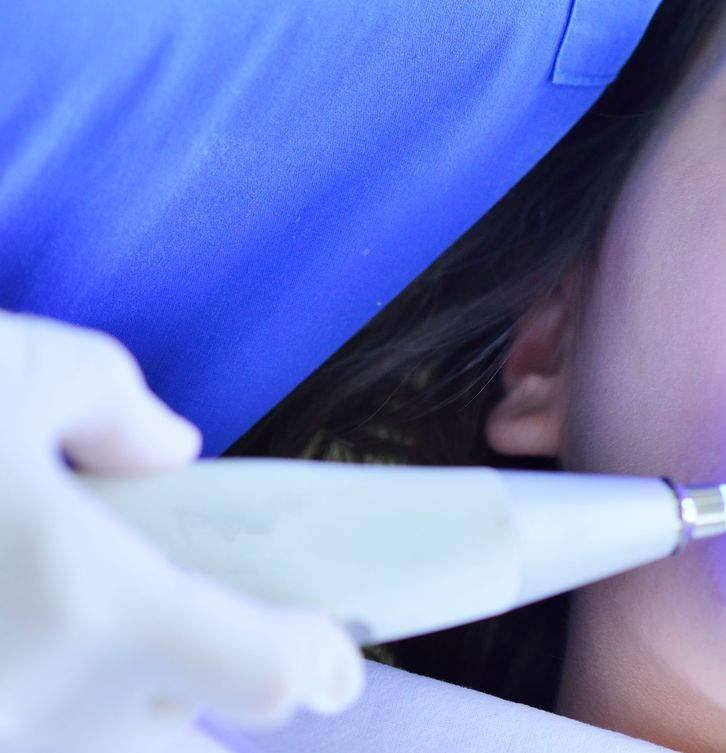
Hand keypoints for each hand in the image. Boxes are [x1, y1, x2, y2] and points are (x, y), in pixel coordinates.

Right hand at [0, 311, 363, 752]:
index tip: (336, 654)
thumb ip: (112, 404)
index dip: (314, 667)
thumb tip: (169, 449)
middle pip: (175, 733)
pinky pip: (25, 739)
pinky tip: (18, 639)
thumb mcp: (14, 367)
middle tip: (192, 616)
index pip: (265, 679)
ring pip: (93, 746)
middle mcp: (38, 704)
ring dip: (112, 701)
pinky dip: (39, 701)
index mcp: (94, 603)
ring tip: (70, 614)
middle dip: (198, 684)